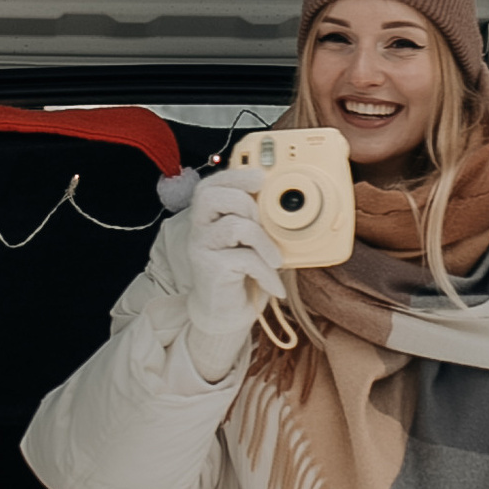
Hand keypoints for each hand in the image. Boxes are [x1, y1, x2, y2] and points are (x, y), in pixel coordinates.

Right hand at [174, 167, 285, 381]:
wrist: (225, 313)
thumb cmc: (242, 271)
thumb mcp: (253, 239)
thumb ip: (259, 218)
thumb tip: (290, 200)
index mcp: (208, 214)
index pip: (213, 184)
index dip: (235, 176)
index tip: (260, 177)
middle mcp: (198, 226)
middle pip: (213, 196)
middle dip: (247, 203)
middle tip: (264, 224)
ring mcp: (201, 247)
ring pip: (235, 226)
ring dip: (264, 241)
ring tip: (276, 260)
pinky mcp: (209, 268)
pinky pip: (245, 259)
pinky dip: (266, 272)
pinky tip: (274, 285)